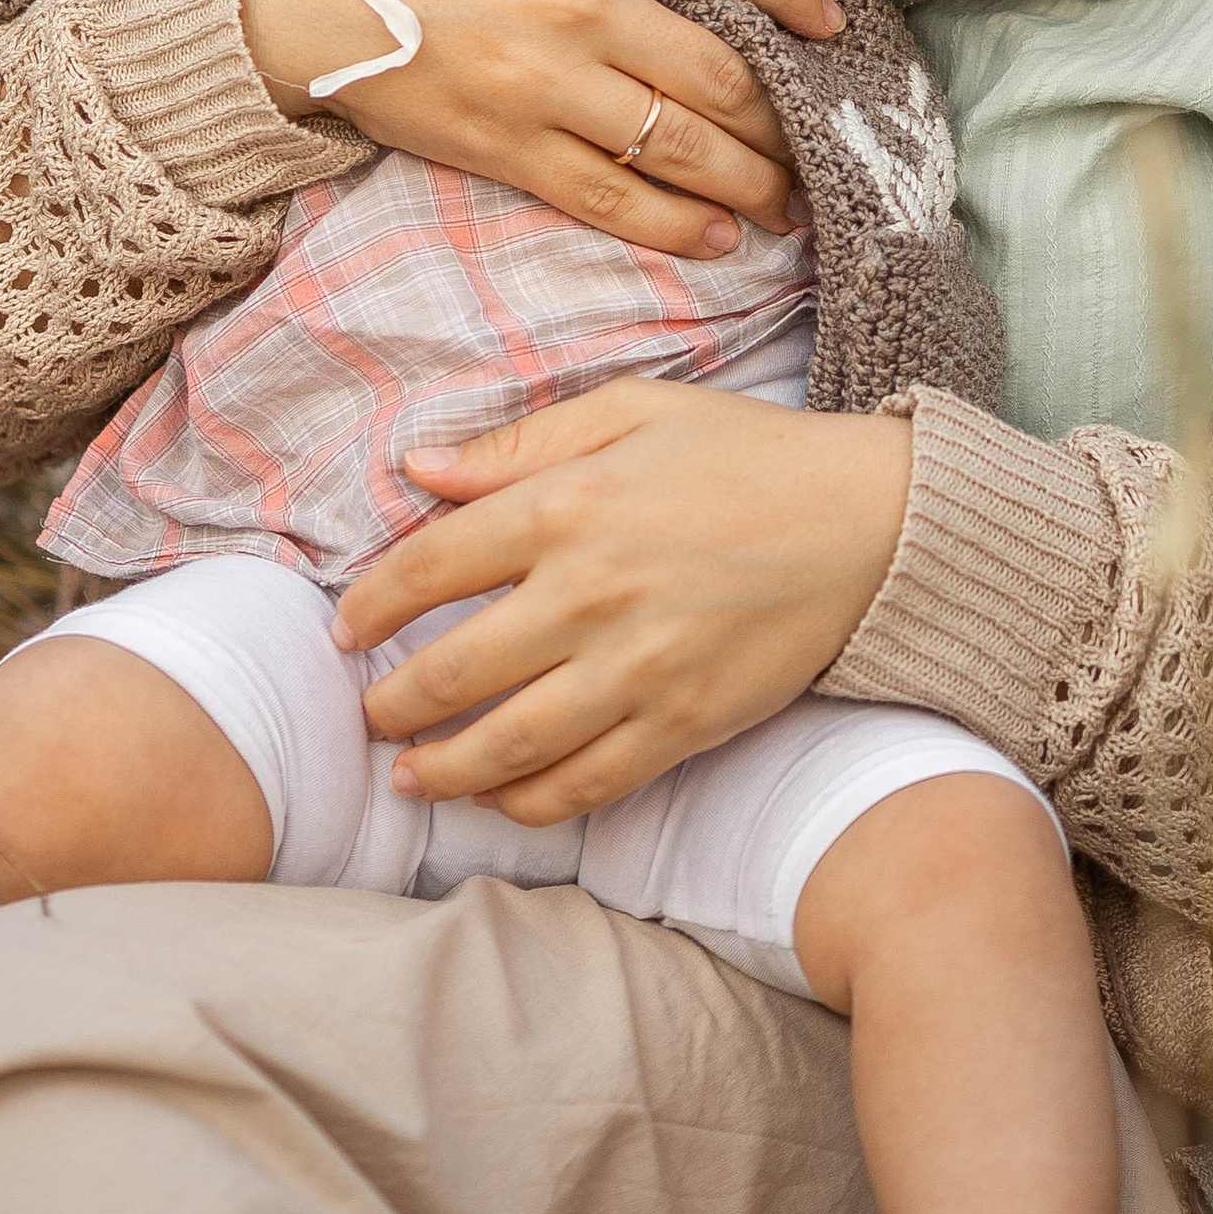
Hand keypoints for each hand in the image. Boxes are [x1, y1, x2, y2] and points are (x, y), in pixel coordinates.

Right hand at [239, 0, 841, 259]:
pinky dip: (673, 225)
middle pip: (723, 72)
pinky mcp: (507, 148)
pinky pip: (610, 197)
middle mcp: (586, 8)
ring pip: (681, 147)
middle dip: (786, 112)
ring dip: (751, 180)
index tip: (832, 20)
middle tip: (824, 134)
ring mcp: (548, 88)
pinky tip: (717, 239)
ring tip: (792, 199)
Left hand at [330, 377, 914, 821]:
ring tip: (406, 776)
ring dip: (444, 769)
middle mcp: (592, 594)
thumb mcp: (630, 410)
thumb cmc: (742, 454)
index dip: (375, 602)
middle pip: (457, 669)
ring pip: (512, 743)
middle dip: (394, 701)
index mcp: (568, 505)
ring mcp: (639, 669)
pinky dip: (533, 803)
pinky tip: (499, 801)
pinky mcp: (685, 724)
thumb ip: (520, 443)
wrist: (864, 523)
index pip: (434, 564)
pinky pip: (590, 782)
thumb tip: (420, 467)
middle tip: (364, 712)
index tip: (348, 625)